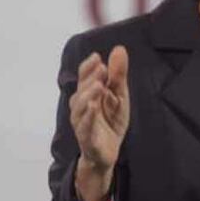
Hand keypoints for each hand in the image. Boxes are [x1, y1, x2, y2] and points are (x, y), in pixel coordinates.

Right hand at [69, 46, 129, 200]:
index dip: (88, 67)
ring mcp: (82, 122)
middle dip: (90, 78)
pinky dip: (88, 116)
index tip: (97, 57)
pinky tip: (93, 107)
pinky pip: (85, 126)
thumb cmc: (110, 120)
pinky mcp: (86, 137)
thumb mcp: (119, 95)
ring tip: (98, 85)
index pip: (84, 77)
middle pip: (82, 89)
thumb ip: (118, 74)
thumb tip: (119, 49)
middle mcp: (80, 106)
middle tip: (102, 68)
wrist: (109, 151)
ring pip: (80, 107)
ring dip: (88, 95)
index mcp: (87, 94)